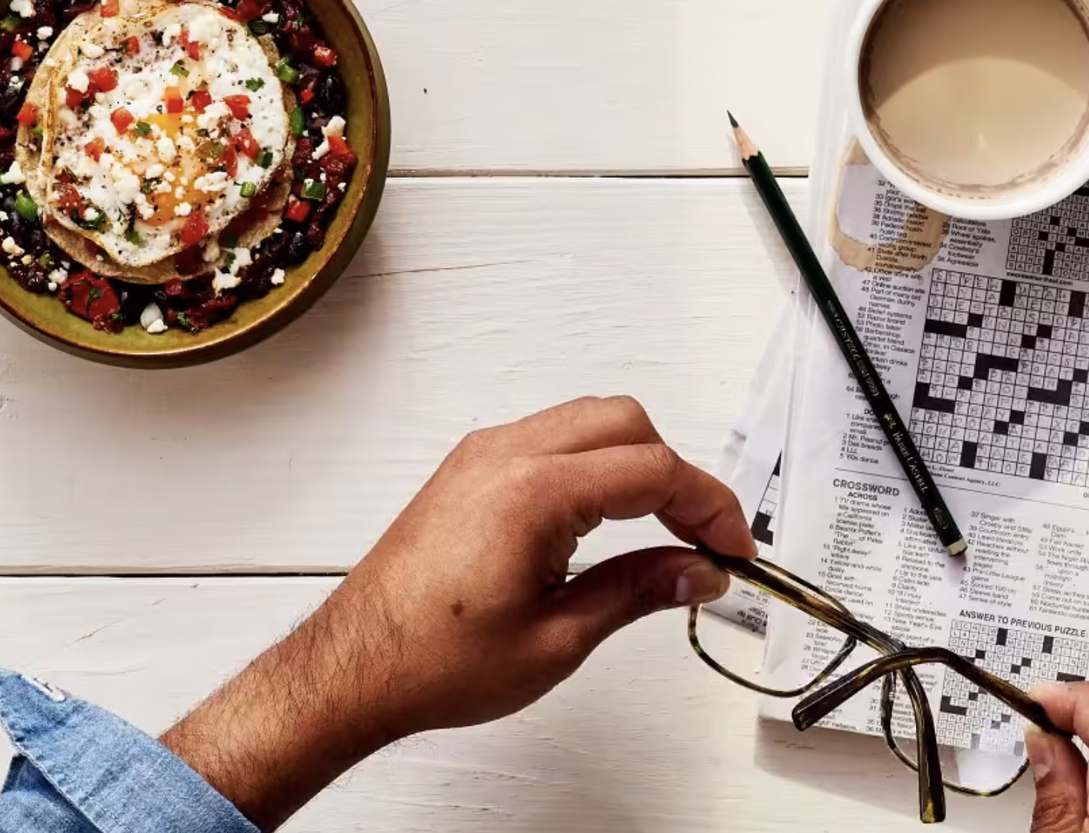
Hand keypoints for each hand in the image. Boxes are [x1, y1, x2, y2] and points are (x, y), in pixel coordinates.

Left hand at [160, 396, 754, 827]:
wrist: (356, 668)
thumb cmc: (430, 659)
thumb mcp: (557, 640)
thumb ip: (637, 592)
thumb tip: (694, 571)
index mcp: (530, 492)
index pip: (652, 469)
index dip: (709, 507)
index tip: (731, 550)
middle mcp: (502, 458)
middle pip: (625, 423)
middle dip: (678, 474)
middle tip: (705, 539)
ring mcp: (480, 458)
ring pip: (587, 421)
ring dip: (636, 463)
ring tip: (664, 532)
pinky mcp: (466, 471)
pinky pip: (548, 438)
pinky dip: (593, 463)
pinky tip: (608, 518)